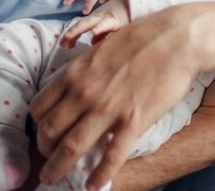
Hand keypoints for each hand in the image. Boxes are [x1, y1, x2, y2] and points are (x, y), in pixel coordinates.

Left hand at [30, 4, 204, 189]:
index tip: (44, 134)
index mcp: (75, 73)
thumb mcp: (102, 48)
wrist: (177, 38)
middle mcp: (84, 93)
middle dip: (43, 151)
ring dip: (57, 168)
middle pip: (48, 131)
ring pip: (70, 148)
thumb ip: (85, 70)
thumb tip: (76, 85)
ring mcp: (108, 108)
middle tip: (47, 160)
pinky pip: (111, 156)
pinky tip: (94, 185)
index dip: (37, 126)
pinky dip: (99, 175)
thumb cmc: (143, 38)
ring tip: (53, 180)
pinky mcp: (133, 121)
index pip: (39, 107)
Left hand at [60, 0, 131, 47]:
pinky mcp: (116, 21)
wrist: (138, 5)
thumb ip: (102, 33)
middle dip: (71, 33)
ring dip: (78, 29)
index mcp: (97, 19)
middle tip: (61, 43)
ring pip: (89, 23)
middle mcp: (99, 18)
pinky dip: (99, 28)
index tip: (63, 44)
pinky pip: (106, 25)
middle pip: (82, 25)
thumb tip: (92, 42)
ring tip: (69, 36)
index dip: (71, 34)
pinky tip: (93, 32)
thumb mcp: (111, 24)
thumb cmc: (125, 15)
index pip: (81, 27)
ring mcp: (106, 18)